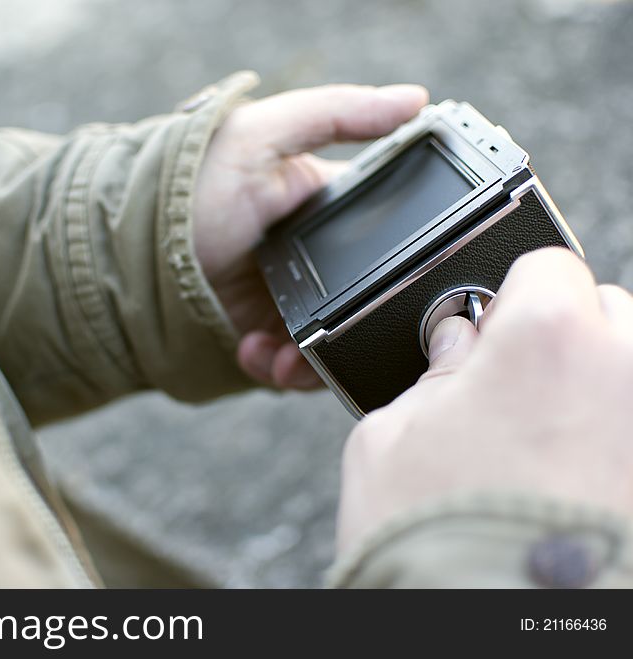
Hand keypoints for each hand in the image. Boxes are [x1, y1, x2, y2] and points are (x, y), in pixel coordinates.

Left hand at [193, 83, 428, 388]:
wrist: (120, 248)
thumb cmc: (187, 180)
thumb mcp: (261, 136)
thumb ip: (336, 113)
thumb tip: (415, 99)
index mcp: (320, 207)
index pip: (381, 235)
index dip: (399, 258)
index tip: (405, 278)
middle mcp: (309, 259)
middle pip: (362, 301)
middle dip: (357, 327)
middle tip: (343, 337)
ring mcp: (282, 302)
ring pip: (331, 343)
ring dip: (316, 360)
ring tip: (287, 360)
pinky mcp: (255, 335)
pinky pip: (288, 365)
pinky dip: (278, 370)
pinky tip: (256, 354)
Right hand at [337, 248, 632, 549]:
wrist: (491, 631)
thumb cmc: (431, 540)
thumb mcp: (390, 434)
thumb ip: (435, 371)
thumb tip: (458, 341)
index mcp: (549, 336)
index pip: (548, 264)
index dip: (509, 301)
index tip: (489, 336)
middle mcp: (629, 372)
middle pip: (608, 313)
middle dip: (562, 341)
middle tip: (511, 398)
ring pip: (632, 373)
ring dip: (596, 391)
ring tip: (544, 450)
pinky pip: (632, 428)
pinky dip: (610, 441)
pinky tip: (569, 481)